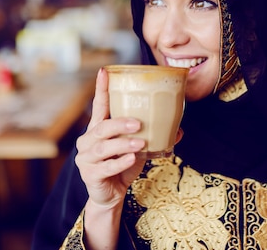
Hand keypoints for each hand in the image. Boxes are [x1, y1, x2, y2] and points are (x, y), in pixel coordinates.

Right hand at [75, 68, 146, 209]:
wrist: (111, 195)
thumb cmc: (123, 166)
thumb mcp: (138, 149)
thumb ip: (152, 137)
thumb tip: (180, 129)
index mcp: (98, 129)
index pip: (99, 105)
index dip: (101, 88)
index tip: (104, 71)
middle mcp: (87, 141)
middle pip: (101, 127)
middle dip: (119, 123)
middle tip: (138, 124)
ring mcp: (86, 158)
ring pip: (102, 147)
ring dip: (122, 144)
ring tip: (140, 143)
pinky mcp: (90, 175)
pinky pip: (105, 167)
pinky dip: (120, 162)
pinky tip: (132, 159)